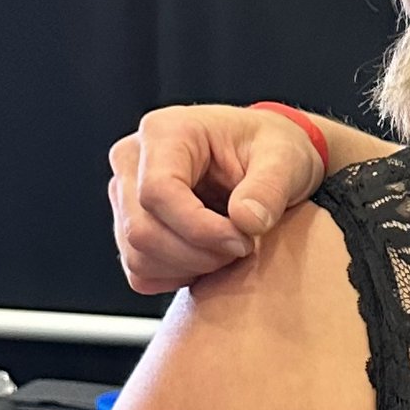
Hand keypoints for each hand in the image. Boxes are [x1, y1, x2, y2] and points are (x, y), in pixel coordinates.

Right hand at [107, 104, 327, 292]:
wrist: (262, 160)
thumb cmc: (270, 150)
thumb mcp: (286, 160)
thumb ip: (269, 188)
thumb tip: (245, 221)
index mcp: (163, 132)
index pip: (157, 193)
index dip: (200, 230)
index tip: (243, 241)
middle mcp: (132, 160)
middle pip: (142, 230)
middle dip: (199, 254)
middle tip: (242, 247)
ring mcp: (124, 194)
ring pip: (137, 257)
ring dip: (190, 267)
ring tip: (229, 249)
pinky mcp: (126, 225)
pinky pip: (140, 272)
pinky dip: (177, 277)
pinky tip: (209, 257)